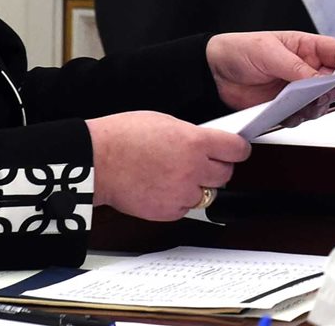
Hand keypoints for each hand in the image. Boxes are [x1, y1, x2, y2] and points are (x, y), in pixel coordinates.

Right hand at [86, 111, 250, 220]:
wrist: (97, 161)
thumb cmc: (123, 137)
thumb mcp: (165, 122)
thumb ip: (192, 135)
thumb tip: (206, 143)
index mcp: (194, 142)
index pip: (236, 150)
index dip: (237, 150)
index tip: (236, 151)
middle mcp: (193, 169)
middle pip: (225, 174)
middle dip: (217, 168)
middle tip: (203, 162)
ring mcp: (181, 192)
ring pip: (207, 194)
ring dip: (198, 186)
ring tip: (176, 174)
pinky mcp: (168, 211)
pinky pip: (186, 207)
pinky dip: (180, 200)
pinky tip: (163, 187)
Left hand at [206, 30, 334, 112]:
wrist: (213, 73)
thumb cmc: (239, 50)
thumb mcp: (269, 53)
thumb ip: (297, 67)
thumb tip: (321, 78)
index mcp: (305, 47)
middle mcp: (305, 68)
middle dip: (332, 90)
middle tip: (321, 95)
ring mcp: (296, 88)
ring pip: (321, 101)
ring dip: (315, 107)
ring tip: (302, 106)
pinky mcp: (285, 105)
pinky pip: (302, 116)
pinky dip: (298, 118)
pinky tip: (288, 114)